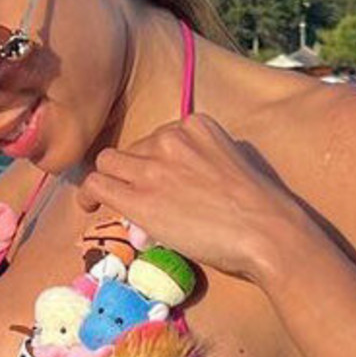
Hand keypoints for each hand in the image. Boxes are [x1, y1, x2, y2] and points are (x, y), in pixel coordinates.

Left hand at [76, 112, 302, 282]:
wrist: (267, 231)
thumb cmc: (259, 211)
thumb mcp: (230, 169)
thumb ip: (197, 171)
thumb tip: (168, 199)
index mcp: (196, 125)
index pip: (157, 137)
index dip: (151, 161)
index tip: (156, 180)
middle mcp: (171, 137)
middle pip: (131, 148)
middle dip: (131, 171)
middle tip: (136, 196)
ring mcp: (153, 166)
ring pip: (108, 162)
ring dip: (110, 180)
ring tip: (107, 201)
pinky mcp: (140, 198)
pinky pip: (97, 185)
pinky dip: (88, 194)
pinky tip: (88, 206)